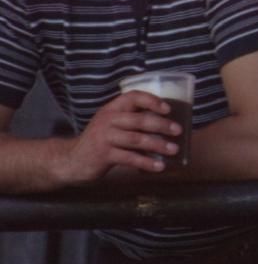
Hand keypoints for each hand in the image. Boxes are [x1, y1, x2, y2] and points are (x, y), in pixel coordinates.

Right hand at [58, 91, 181, 183]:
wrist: (72, 159)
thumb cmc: (100, 141)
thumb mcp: (112, 124)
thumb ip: (132, 121)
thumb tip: (167, 125)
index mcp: (112, 109)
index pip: (132, 97)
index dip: (151, 100)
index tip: (168, 109)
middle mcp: (108, 120)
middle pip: (139, 120)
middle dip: (162, 125)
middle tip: (178, 131)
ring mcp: (105, 137)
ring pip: (137, 139)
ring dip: (158, 145)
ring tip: (174, 150)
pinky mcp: (104, 155)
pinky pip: (130, 158)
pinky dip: (147, 163)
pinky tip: (159, 166)